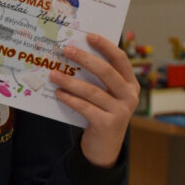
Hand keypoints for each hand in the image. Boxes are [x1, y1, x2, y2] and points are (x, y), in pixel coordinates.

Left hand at [49, 34, 138, 167]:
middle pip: (107, 72)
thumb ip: (97, 80)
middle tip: (66, 50)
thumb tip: (73, 56)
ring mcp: (121, 111)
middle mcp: (130, 96)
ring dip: (70, 81)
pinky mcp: (108, 124)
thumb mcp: (105, 96)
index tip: (89, 36)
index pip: (121, 60)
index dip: (106, 46)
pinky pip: (85, 108)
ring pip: (93, 91)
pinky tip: (58, 94)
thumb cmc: (101, 114)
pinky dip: (70, 99)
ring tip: (53, 74)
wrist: (104, 148)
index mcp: (131, 84)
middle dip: (85, 59)